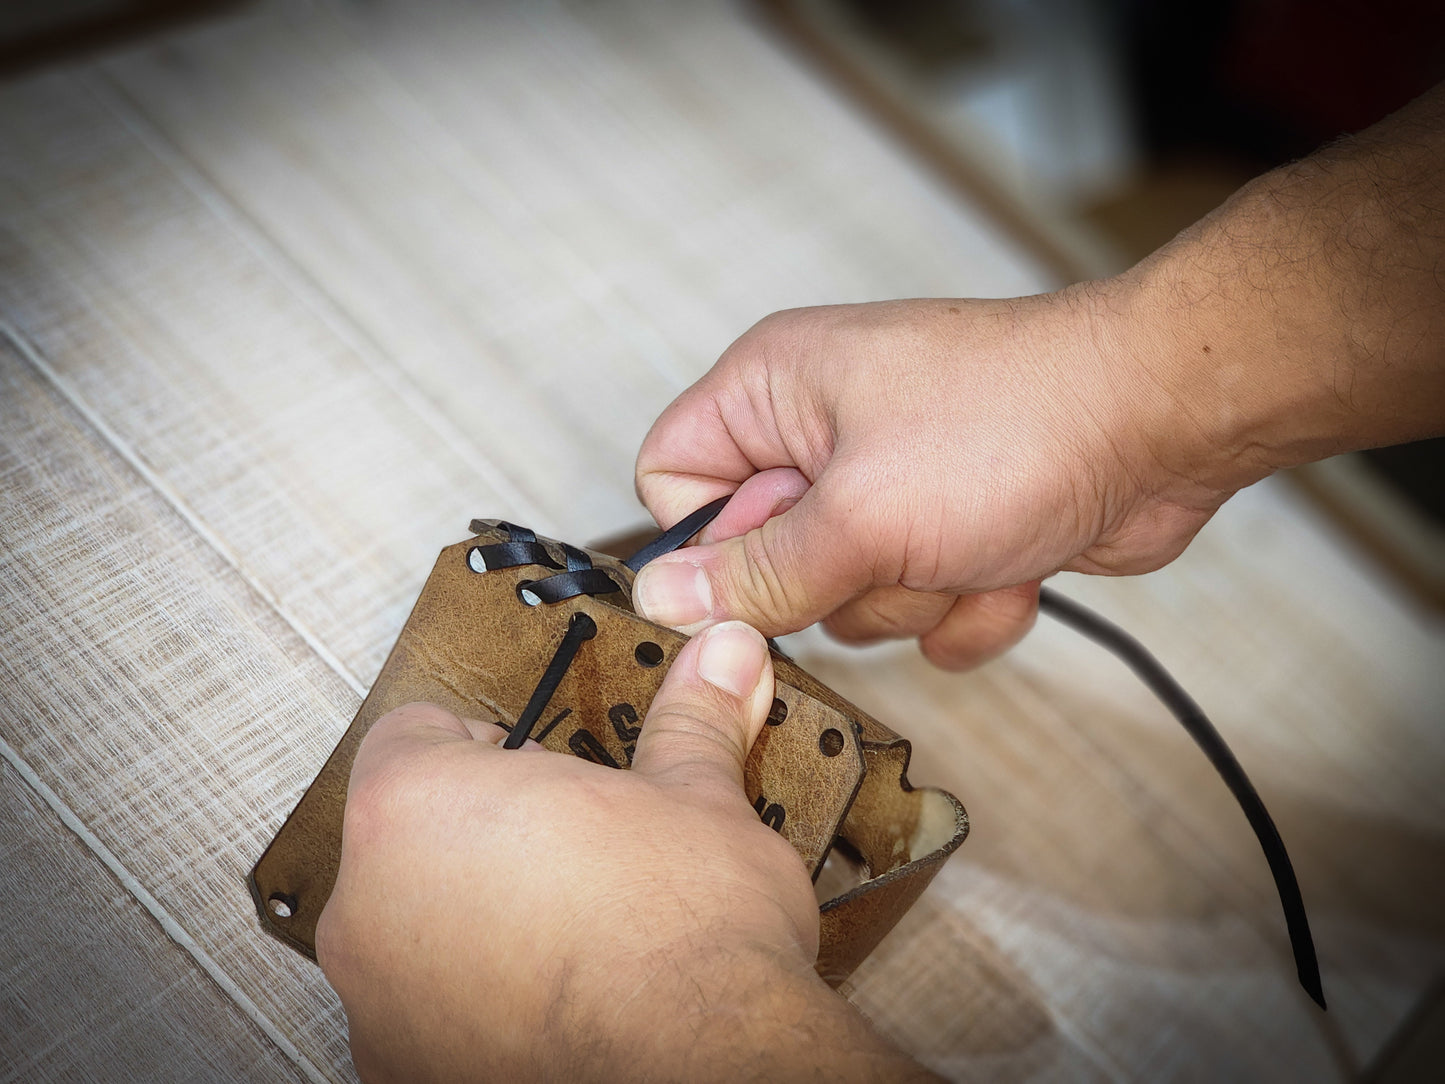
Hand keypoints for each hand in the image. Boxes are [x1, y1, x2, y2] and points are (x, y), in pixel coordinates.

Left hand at [316, 621, 933, 1081]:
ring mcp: (377, 1003)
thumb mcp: (697, 798)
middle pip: (409, 835)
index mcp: (415, 805)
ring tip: (574, 928)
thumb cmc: (682, 939)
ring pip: (415, 929)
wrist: (705, 1071)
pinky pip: (427, 1012)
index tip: (542, 767)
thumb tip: (724, 658)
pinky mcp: (404, 1074)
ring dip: (477, 919)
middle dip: (485, 835)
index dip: (490, 743)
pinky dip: (478, 1001)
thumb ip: (690, 720)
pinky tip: (558, 1000)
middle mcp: (367, 904)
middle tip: (572, 846)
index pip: (414, 734)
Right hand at [633, 289, 1230, 667]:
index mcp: (774, 391)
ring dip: (916, 599)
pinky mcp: (947, 531)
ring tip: (969, 544)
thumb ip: (755, 574)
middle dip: (838, 584)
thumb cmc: (1019, 421)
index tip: (769, 572)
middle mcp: (822, 434)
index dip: (708, 544)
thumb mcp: (860, 515)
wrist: (1164, 421)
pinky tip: (1013, 561)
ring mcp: (890, 485)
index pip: (672, 479)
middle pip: (765, 563)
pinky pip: (919, 615)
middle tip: (893, 545)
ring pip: (848, 602)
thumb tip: (660, 600)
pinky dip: (968, 608)